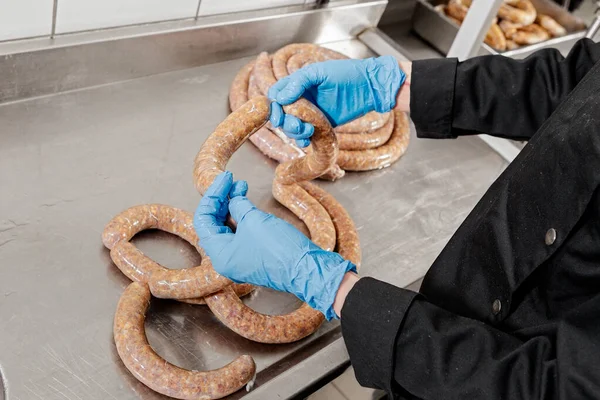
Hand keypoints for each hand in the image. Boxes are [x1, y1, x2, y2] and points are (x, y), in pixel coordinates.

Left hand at [193, 171, 355, 319]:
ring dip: (233, 205)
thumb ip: (238, 207)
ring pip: (228, 227)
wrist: (307, 268)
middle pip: (214, 223)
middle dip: (222, 199)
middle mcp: (226, 259)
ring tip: (242, 186)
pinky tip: (248, 202)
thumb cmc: (279, 248)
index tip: (225, 178)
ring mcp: (241, 258)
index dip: (212, 195)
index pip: (203, 220)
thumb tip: (233, 200)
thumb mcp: (253, 220)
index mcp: (219, 254)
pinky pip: (241, 233)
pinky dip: (243, 216)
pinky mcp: (255, 255)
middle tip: (232, 180)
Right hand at [268, 55, 405, 146]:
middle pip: (281, 114)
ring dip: (294, 132)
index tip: (277, 114)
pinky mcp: (320, 125)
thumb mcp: (319, 72)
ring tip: (307, 130)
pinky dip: (303, 140)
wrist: (368, 88)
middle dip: (285, 122)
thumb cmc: (346, 74)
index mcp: (298, 84)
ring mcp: (311, 113)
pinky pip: (306, 135)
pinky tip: (307, 140)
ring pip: (292, 127)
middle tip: (296, 124)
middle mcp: (302, 99)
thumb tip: (280, 99)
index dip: (273, 106)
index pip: (276, 95)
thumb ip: (299, 82)